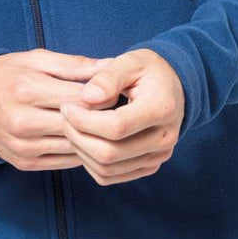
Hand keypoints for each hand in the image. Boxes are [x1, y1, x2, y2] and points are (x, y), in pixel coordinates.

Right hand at [0, 48, 114, 169]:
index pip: (82, 98)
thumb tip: (111, 65)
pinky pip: (65, 162)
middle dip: (103, 118)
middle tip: (116, 110)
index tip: (115, 92)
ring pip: (75, 147)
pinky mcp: (24, 162)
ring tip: (105, 125)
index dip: (106, 95)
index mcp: (28, 90)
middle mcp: (24, 121)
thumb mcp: (37, 59)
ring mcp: (23, 146)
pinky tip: (86, 139)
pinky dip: (80, 151)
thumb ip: (75, 64)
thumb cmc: (8, 75)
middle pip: (80, 124)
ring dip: (94, 137)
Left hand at [59, 49, 184, 184]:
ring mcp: (158, 157)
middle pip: (110, 153)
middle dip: (78, 136)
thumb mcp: (130, 61)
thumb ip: (108, 77)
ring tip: (71, 127)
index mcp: (162, 108)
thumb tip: (86, 97)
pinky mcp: (148, 166)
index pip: (116, 126)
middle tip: (64, 117)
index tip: (66, 106)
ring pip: (108, 169)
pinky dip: (90, 163)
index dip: (84, 120)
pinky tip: (83, 141)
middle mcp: (164, 138)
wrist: (173, 87)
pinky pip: (111, 176)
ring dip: (81, 151)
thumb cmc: (148, 71)